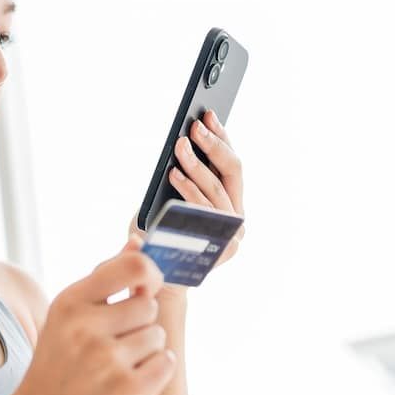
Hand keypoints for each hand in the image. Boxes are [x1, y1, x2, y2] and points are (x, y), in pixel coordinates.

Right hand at [3, 238, 173, 394]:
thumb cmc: (58, 365)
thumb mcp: (68, 316)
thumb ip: (105, 278)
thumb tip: (137, 241)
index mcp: (70, 302)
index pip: (135, 266)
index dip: (150, 274)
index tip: (146, 286)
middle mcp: (87, 329)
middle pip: (149, 305)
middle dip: (141, 322)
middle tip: (114, 344)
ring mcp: (108, 362)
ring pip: (159, 336)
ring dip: (147, 350)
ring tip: (116, 366)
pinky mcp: (128, 393)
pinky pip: (167, 363)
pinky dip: (155, 372)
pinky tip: (129, 382)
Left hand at [126, 109, 245, 272]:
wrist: (156, 281)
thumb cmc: (159, 237)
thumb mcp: (169, 200)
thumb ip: (182, 178)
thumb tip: (184, 141)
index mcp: (230, 204)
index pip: (232, 165)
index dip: (222, 137)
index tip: (208, 113)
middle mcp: (238, 219)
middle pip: (233, 172)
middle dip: (214, 146)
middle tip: (195, 125)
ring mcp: (233, 235)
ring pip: (217, 190)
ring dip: (197, 165)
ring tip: (180, 146)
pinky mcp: (224, 248)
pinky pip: (205, 211)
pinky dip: (189, 190)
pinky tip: (173, 174)